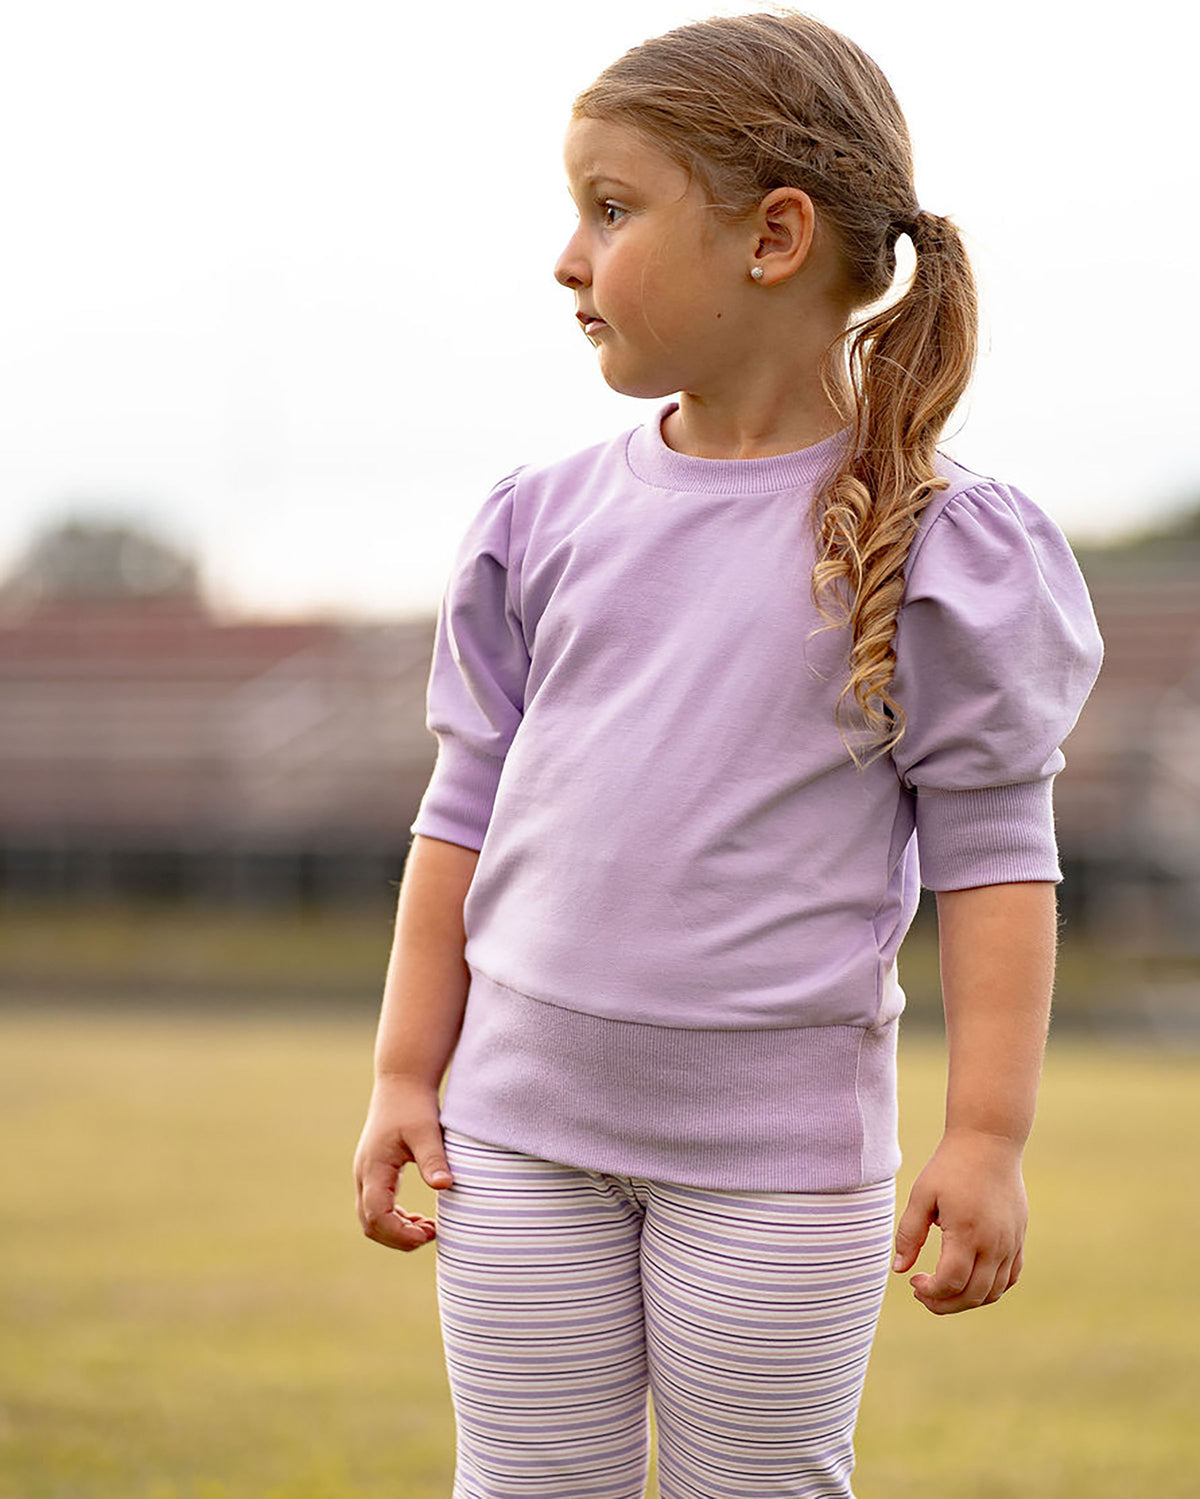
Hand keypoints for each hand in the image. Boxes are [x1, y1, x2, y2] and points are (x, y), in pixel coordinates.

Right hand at [353, 1074, 454, 1251]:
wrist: (401, 1082)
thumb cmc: (414, 1104)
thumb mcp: (426, 1130)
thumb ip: (433, 1158)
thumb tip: (444, 1185)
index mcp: (373, 1168)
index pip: (377, 1216)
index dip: (400, 1233)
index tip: (430, 1233)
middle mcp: (364, 1174)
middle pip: (370, 1223)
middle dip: (398, 1237)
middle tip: (432, 1234)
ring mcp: (366, 1174)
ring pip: (371, 1218)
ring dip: (397, 1230)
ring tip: (429, 1229)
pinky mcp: (374, 1172)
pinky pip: (377, 1207)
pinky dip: (395, 1219)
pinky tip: (418, 1219)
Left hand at [892, 1129, 1027, 1314]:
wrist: (989, 1142)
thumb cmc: (950, 1166)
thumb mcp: (922, 1195)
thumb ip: (909, 1234)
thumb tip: (899, 1270)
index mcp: (967, 1232)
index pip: (951, 1282)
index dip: (930, 1292)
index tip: (913, 1281)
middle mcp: (994, 1243)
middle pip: (973, 1295)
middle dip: (944, 1304)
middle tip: (923, 1293)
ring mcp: (1011, 1243)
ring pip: (994, 1292)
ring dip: (967, 1300)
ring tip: (943, 1289)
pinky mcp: (1019, 1238)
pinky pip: (1010, 1278)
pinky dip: (990, 1289)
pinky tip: (968, 1279)